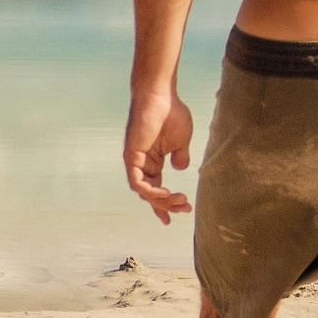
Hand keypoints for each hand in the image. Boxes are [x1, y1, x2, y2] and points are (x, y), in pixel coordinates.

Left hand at [123, 86, 196, 222]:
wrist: (161, 96)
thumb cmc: (172, 113)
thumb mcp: (181, 141)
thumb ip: (180, 155)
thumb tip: (181, 168)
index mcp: (152, 162)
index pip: (155, 189)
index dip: (163, 205)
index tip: (170, 221)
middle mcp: (142, 164)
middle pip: (151, 194)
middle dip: (167, 205)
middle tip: (185, 208)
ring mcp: (135, 161)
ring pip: (145, 192)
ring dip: (162, 200)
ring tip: (180, 201)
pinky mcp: (131, 156)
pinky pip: (137, 182)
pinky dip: (150, 191)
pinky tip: (166, 193)